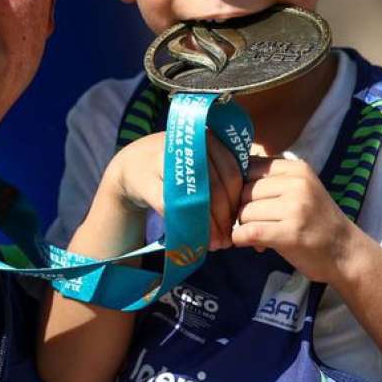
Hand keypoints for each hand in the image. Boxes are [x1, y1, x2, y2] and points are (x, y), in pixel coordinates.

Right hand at [108, 130, 243, 250]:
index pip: (232, 172)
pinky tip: (193, 238)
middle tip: (229, 240)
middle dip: (225, 217)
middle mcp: (185, 144)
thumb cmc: (174, 166)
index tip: (241, 223)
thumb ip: (225, 173)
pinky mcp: (145, 180)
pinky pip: (171, 207)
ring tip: (215, 244)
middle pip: (215, 186)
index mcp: (205, 137)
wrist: (129, 165)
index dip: (238, 201)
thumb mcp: (201, 160)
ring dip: (207, 225)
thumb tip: (253, 208)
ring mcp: (162, 160)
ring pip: (195, 197)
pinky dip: (184, 224)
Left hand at [232, 156, 350, 281]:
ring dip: (245, 227)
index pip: (249, 167)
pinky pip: (248, 232)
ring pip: (244, 212)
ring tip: (261, 236)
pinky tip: (252, 244)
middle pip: (243, 191)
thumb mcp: (299, 190)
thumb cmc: (316, 221)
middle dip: (242, 210)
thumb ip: (270, 181)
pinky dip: (241, 239)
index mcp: (297, 169)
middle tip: (256, 224)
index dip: (240, 187)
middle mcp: (297, 184)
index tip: (246, 201)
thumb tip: (226, 177)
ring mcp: (295, 208)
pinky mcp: (290, 233)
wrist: (347, 253)